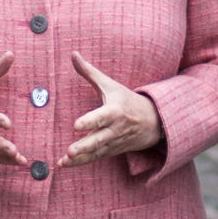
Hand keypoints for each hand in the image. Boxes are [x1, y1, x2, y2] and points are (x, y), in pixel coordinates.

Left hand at [59, 52, 164, 167]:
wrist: (154, 121)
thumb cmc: (126, 100)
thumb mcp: (110, 85)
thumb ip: (89, 72)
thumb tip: (73, 54)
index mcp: (114, 111)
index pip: (101, 117)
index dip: (89, 121)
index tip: (76, 126)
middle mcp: (115, 129)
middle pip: (99, 139)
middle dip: (85, 146)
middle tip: (70, 151)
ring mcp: (114, 142)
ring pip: (96, 152)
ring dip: (80, 158)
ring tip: (64, 160)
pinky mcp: (112, 151)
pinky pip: (96, 158)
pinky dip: (81, 162)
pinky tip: (65, 164)